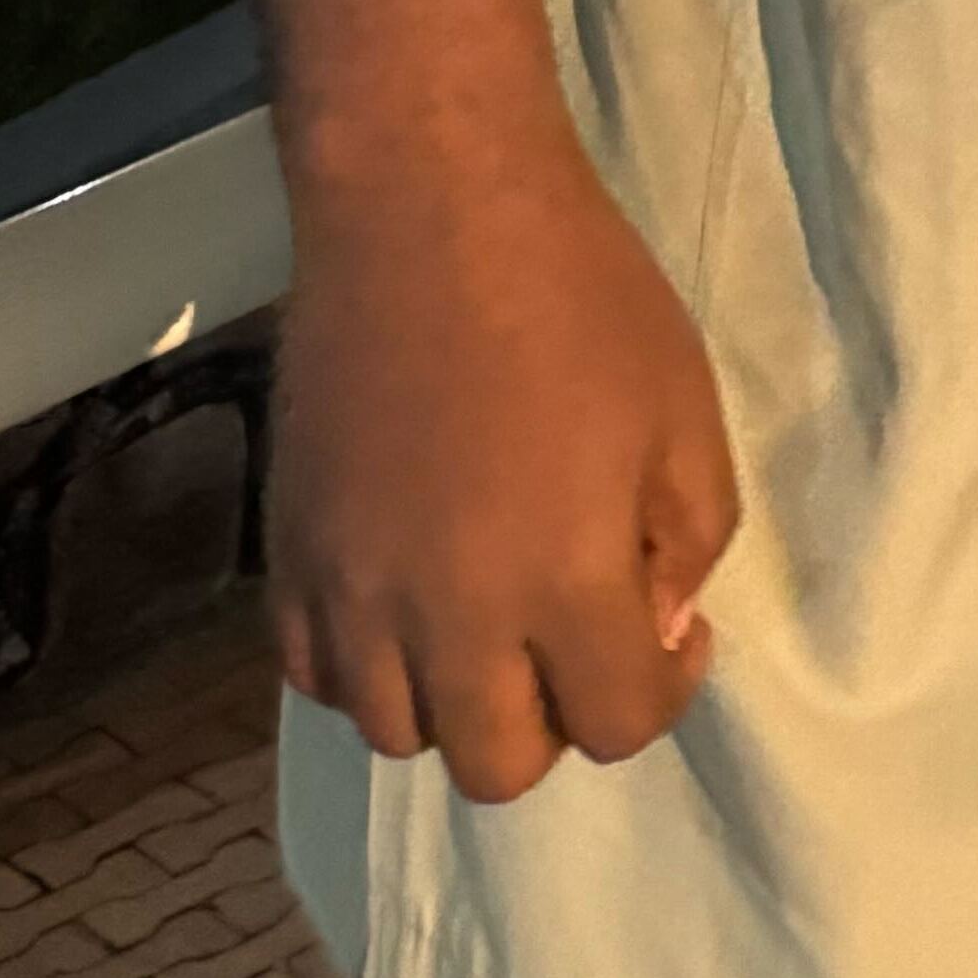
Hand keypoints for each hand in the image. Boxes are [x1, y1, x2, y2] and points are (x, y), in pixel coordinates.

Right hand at [269, 134, 741, 803]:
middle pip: (498, 767)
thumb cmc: (579, 296)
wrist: (429, 210)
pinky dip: (367, 665)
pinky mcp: (287, 558)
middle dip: (557, 717)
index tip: (672, 625)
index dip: (664, 687)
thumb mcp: (685, 410)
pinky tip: (407, 595)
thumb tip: (653, 625)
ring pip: (398, 736)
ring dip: (456, 701)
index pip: (618, 725)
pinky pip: (317, 676)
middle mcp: (446, 621)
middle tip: (578, 632)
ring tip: (489, 615)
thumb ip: (689, 541)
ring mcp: (351, 597)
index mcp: (561, 586)